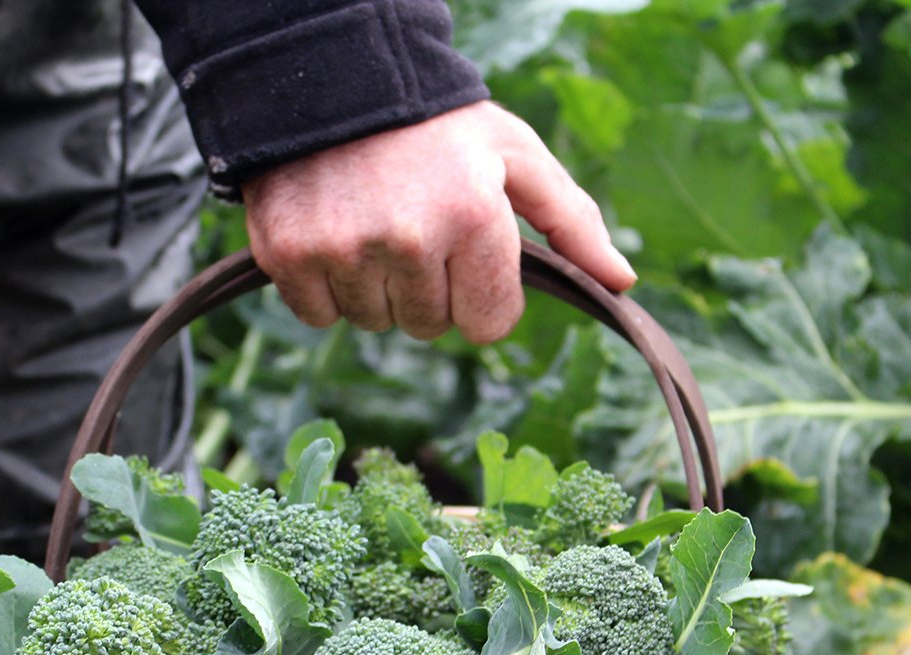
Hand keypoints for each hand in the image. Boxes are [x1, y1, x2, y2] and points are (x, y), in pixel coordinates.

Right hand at [241, 101, 634, 344]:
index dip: (480, 295)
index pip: (488, 325)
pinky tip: (332, 234)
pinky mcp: (288, 255)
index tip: (462, 253)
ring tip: (370, 222)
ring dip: (376, 288)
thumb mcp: (514, 155)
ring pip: (374, 323)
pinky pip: (319, 316)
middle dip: (427, 289)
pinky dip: (326, 287)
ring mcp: (343, 249)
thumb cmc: (435, 123)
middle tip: (411, 226)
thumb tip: (622, 283)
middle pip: (429, 327)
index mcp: (473, 218)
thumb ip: (571, 221)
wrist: (328, 71)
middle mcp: (408, 240)